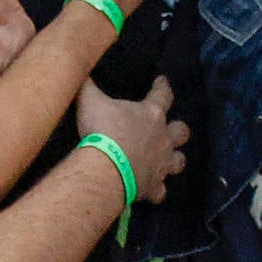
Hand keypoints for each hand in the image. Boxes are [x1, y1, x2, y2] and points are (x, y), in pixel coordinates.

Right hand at [76, 77, 188, 203]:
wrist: (106, 167)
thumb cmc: (102, 129)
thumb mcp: (90, 100)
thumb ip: (88, 85)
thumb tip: (80, 70)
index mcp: (151, 114)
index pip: (163, 94)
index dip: (163, 87)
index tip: (163, 81)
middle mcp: (163, 139)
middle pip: (181, 132)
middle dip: (178, 130)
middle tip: (172, 128)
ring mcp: (161, 164)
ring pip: (179, 162)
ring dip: (174, 160)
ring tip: (168, 160)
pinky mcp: (153, 186)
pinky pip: (160, 191)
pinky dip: (157, 190)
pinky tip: (152, 190)